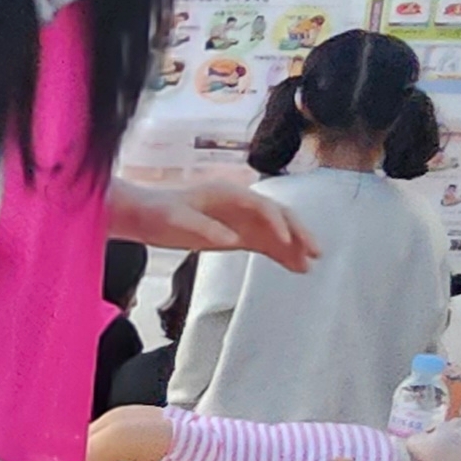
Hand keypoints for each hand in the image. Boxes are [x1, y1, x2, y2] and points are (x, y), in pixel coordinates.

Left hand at [109, 178, 318, 273]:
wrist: (144, 216)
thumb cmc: (158, 214)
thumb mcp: (176, 222)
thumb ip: (204, 229)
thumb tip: (233, 239)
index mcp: (227, 194)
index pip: (261, 206)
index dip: (276, 222)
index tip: (287, 242)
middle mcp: (239, 203)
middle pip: (277, 215)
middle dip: (298, 232)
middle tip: (316, 252)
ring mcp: (240, 219)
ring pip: (275, 231)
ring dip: (293, 247)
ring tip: (310, 266)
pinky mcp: (237, 235)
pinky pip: (265, 243)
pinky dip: (281, 254)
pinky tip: (296, 266)